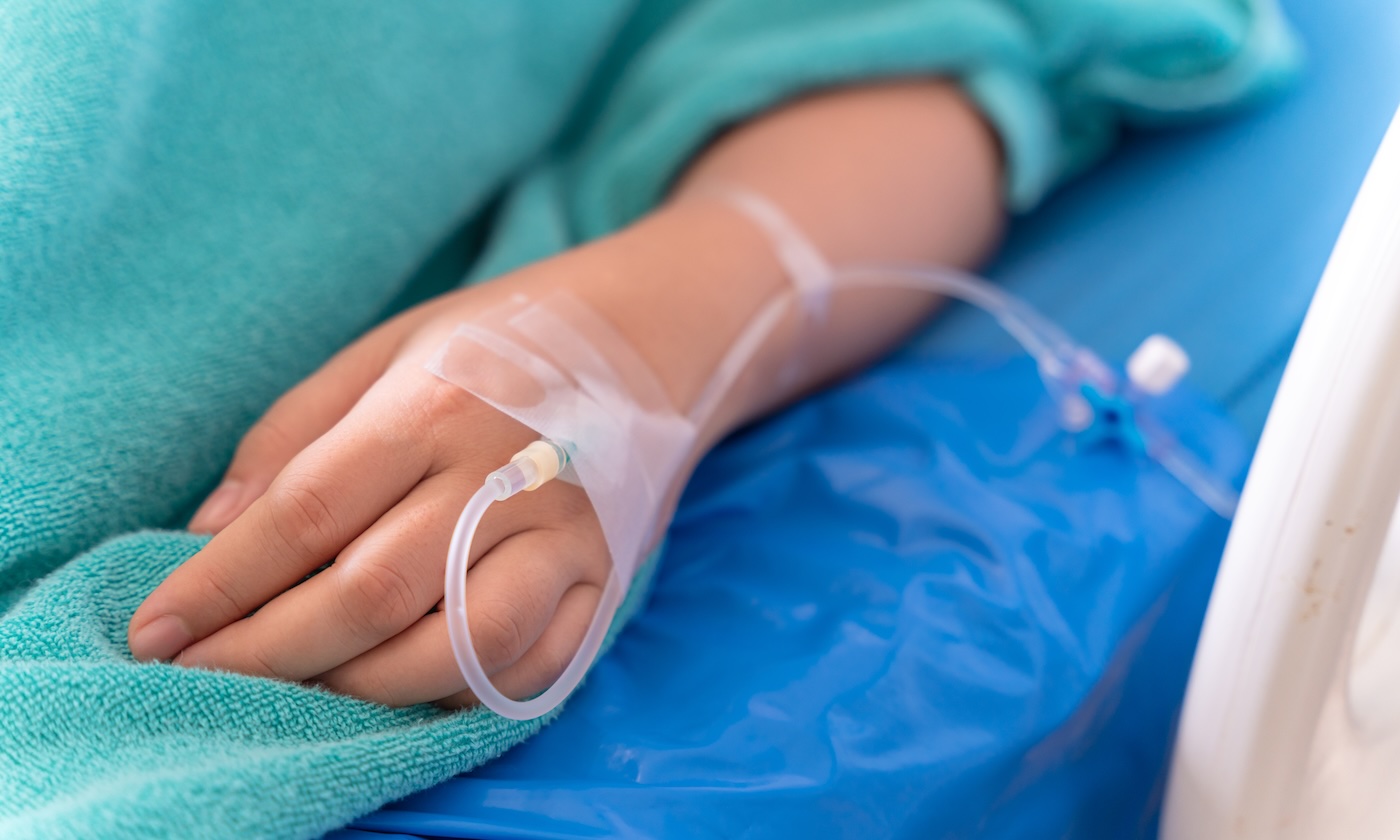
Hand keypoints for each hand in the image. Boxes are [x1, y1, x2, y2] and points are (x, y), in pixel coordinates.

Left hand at [127, 266, 616, 707]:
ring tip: (302, 684)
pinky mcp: (609, 580)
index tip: (155, 632)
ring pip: (458, 647)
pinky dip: (460, 697)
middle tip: (203, 676)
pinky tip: (403, 689)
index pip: (307, 513)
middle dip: (270, 651)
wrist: (653, 338)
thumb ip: (294, 435)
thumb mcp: (385, 349)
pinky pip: (532, 667)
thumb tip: (212, 534)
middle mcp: (507, 474)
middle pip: (372, 593)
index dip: (220, 584)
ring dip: (363, 686)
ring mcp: (569, 536)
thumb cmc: (500, 341)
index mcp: (436, 404)